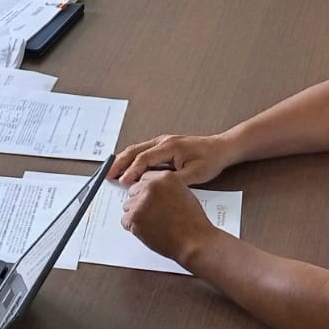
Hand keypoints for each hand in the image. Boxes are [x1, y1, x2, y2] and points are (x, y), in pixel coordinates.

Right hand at [110, 133, 229, 185]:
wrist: (221, 148)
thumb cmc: (211, 159)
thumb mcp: (196, 174)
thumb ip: (176, 180)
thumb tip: (157, 187)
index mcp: (170, 146)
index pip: (145, 159)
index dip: (132, 171)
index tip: (123, 182)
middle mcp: (163, 141)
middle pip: (134, 151)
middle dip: (119, 163)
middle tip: (107, 175)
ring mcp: (162, 142)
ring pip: (136, 149)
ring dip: (123, 160)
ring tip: (111, 172)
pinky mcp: (163, 146)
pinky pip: (142, 151)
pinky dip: (131, 159)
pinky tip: (126, 169)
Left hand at [120, 170, 215, 266]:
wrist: (194, 240)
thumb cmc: (193, 222)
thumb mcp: (183, 194)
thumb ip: (166, 189)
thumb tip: (153, 192)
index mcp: (165, 177)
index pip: (144, 179)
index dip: (147, 192)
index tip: (149, 199)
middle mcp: (151, 186)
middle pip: (133, 191)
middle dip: (140, 203)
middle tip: (152, 215)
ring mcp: (141, 202)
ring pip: (127, 206)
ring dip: (136, 215)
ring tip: (154, 224)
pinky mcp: (134, 217)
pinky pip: (125, 221)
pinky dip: (133, 228)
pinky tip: (149, 231)